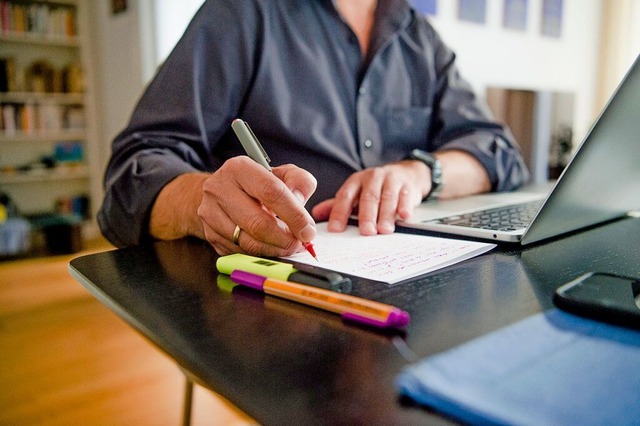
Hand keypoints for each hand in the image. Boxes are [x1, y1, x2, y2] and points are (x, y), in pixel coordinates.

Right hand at [197, 157, 316, 255]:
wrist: (221, 193)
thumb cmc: (257, 184)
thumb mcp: (282, 174)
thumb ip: (299, 182)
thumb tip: (300, 203)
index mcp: (239, 168)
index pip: (271, 192)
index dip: (294, 215)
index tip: (308, 231)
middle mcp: (219, 189)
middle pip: (257, 222)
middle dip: (285, 238)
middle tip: (300, 244)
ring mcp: (210, 213)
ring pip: (248, 242)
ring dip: (274, 249)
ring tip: (288, 246)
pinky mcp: (209, 234)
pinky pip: (239, 252)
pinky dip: (259, 254)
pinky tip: (270, 247)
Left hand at [312, 160, 428, 234]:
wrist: (406, 174)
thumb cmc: (377, 188)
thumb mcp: (356, 193)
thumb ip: (338, 205)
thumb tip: (316, 214)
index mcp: (356, 181)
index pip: (345, 196)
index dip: (339, 212)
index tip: (335, 229)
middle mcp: (372, 178)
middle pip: (368, 198)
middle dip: (366, 216)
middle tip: (366, 232)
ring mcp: (391, 181)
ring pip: (387, 198)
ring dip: (386, 215)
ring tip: (384, 230)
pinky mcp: (408, 186)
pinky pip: (406, 197)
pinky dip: (405, 206)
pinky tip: (404, 216)